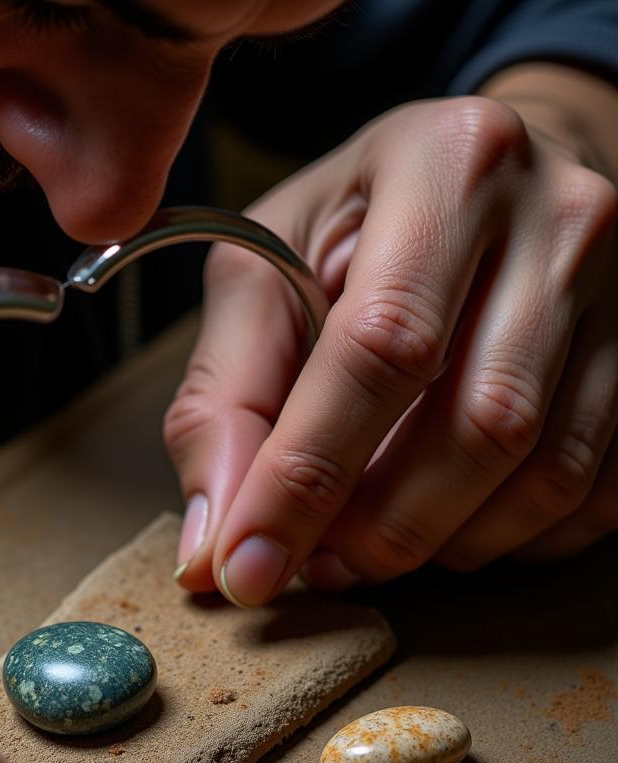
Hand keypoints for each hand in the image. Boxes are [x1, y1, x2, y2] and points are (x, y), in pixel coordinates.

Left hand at [166, 89, 617, 603]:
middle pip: (482, 425)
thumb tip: (213, 544)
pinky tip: (446, 525)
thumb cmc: (360, 226)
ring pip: (548, 474)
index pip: (381, 349)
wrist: (493, 185)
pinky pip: (598, 495)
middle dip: (380, 528)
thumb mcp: (265, 268)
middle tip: (312, 564)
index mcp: (448, 166)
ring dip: (442, 543)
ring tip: (364, 546)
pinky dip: (509, 540)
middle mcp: (564, 219)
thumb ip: (226, 396)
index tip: (246, 567)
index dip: (305, 477)